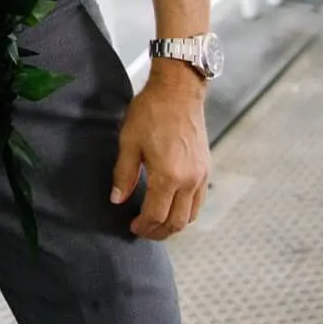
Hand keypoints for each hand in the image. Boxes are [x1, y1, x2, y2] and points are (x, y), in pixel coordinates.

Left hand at [111, 62, 210, 240]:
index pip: (156, 215)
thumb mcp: (129, 142)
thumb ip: (123, 174)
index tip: (132, 226)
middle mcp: (189, 180)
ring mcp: (201, 175)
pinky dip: (186, 211)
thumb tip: (117, 199)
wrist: (178, 91)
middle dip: (158, 232)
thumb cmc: (151, 112)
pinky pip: (199, 201)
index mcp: (168, 176)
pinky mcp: (206, 168)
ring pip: (191, 215)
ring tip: (156, 222)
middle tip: (143, 231)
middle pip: (176, 222)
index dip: (143, 226)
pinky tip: (172, 206)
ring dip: (173, 224)